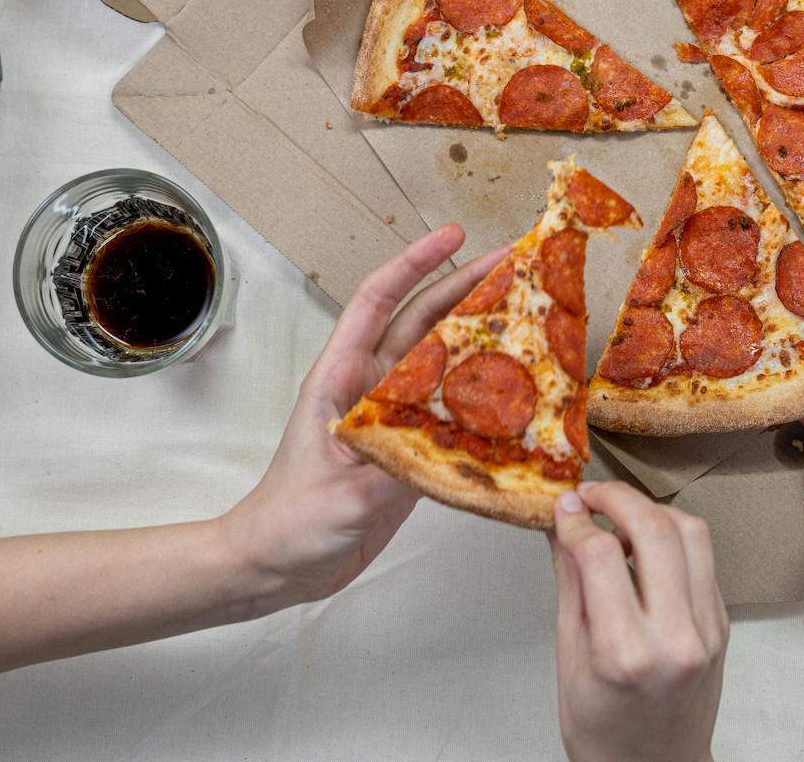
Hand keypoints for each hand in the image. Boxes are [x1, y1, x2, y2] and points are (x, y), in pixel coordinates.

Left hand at [218, 225, 508, 610]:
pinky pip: (452, 411)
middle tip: (515, 265)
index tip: (454, 236)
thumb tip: (448, 453)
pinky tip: (518, 391)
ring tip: (527, 314)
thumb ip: (392, 472)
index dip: (415, 263)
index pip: (378, 302)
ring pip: (443, 361)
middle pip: (422, 321)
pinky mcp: (410, 449)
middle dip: (466, 288)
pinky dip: (485, 396)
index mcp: (341, 378)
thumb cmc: (288, 523)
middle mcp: (369, 387)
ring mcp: (392, 417)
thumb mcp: (339, 497)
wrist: (276, 566)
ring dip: (481, 336)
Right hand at [550, 483, 727, 761]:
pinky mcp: (722, 623)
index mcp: (626, 654)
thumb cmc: (603, 731)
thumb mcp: (568, 660)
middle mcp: (676, 637)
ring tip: (619, 516)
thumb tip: (563, 523)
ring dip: (653, 510)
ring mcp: (708, 629)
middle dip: (619, 497)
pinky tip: (644, 545)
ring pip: (692, 533)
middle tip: (591, 494)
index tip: (563, 509)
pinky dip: (673, 538)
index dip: (578, 520)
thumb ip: (570, 585)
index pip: (601, 555)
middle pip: (656, 530)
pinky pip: (704, 559)